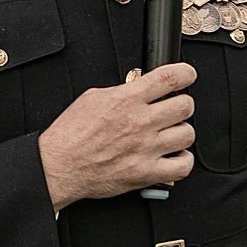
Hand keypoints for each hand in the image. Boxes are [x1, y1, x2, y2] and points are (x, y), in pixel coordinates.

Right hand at [37, 61, 196, 210]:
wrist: (59, 166)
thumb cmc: (70, 135)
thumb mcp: (91, 98)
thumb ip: (120, 91)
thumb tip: (139, 86)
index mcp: (126, 100)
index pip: (169, 78)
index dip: (186, 73)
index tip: (187, 75)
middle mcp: (139, 123)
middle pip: (185, 105)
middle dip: (182, 104)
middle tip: (173, 108)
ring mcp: (145, 149)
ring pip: (187, 134)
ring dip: (181, 132)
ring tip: (170, 133)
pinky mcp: (146, 172)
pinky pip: (183, 166)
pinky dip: (182, 160)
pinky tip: (172, 155)